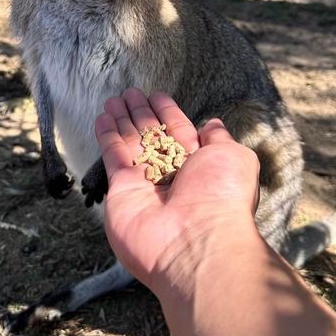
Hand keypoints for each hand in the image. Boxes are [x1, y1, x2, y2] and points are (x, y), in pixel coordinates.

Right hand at [95, 89, 260, 293]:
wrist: (197, 242)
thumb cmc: (222, 197)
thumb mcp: (233, 157)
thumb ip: (219, 138)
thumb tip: (213, 124)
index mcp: (198, 164)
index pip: (178, 130)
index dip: (166, 111)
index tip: (155, 94)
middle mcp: (171, 173)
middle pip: (151, 135)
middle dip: (140, 113)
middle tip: (129, 93)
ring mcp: (145, 182)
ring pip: (130, 143)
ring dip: (120, 120)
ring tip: (112, 100)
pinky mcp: (122, 190)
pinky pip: (113, 157)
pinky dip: (107, 137)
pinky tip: (102, 118)